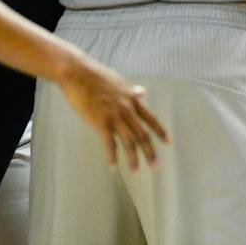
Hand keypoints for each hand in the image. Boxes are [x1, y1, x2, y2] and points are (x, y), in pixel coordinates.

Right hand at [59, 56, 168, 171]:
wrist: (77, 72)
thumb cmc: (95, 76)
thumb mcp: (118, 82)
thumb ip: (131, 91)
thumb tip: (142, 92)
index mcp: (132, 100)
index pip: (151, 118)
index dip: (160, 131)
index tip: (168, 143)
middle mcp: (127, 109)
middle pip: (143, 135)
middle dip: (150, 152)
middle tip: (156, 166)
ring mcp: (115, 115)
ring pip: (129, 142)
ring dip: (133, 159)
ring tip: (136, 172)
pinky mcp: (100, 121)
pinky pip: (109, 143)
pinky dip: (112, 157)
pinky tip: (114, 168)